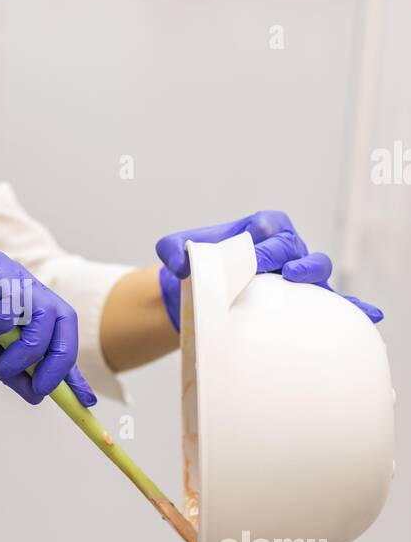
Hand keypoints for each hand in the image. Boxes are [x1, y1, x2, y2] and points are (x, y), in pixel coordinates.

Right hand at [0, 233, 97, 406]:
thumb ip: (9, 370)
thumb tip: (39, 394)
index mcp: (20, 308)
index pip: (58, 334)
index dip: (72, 366)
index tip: (82, 400)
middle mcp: (19, 286)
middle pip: (62, 318)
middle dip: (58, 358)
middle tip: (42, 385)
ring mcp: (4, 272)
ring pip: (45, 309)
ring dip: (30, 346)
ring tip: (4, 363)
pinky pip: (12, 294)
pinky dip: (1, 321)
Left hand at [155, 210, 382, 330]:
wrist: (200, 294)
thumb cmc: (197, 267)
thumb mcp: (177, 252)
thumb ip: (172, 249)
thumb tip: (179, 260)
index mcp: (261, 227)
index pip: (267, 226)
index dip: (261, 236)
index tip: (249, 250)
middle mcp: (285, 247)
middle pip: (291, 246)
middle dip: (279, 255)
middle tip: (265, 269)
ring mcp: (297, 273)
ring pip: (316, 267)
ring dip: (310, 272)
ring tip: (294, 280)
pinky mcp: (303, 300)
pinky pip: (333, 301)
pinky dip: (354, 306)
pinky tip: (369, 315)